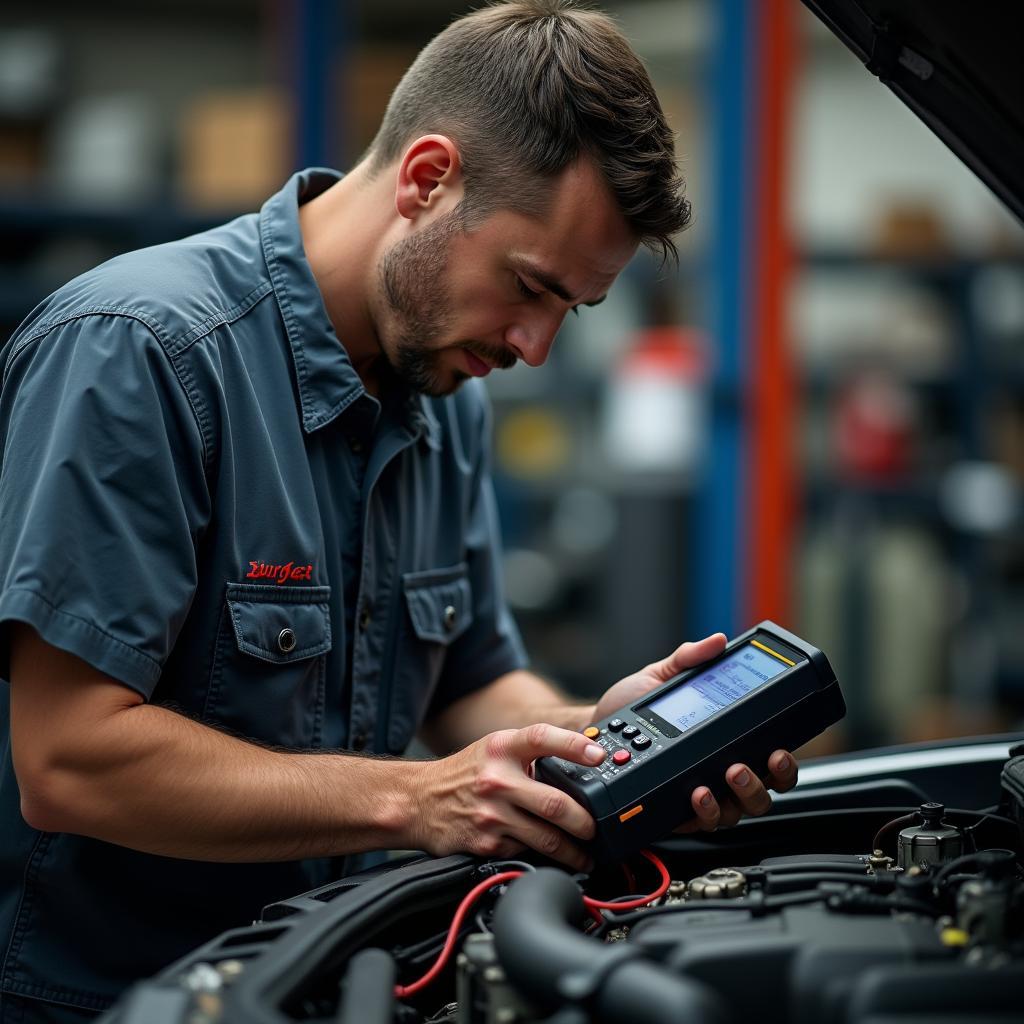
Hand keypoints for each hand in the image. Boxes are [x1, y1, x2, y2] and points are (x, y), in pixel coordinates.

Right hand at [410, 724, 605, 870]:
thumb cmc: (464, 774)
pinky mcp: (487, 843)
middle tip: (595, 827)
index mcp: (501, 748)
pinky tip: (553, 860)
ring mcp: (492, 814)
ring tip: (585, 854)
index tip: (598, 756)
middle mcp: (497, 779)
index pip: (542, 738)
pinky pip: (526, 853)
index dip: (574, 745)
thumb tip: (579, 762)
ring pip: (547, 838)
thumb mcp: (493, 749)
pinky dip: (544, 859)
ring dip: (573, 851)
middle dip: (584, 821)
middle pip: (555, 803)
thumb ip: (529, 753)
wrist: (419, 801)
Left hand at [591, 634, 796, 831]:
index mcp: (723, 743)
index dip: (783, 762)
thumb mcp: (660, 677)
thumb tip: (716, 641)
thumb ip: (688, 659)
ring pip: (737, 812)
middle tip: (745, 764)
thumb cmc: (627, 707)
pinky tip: (697, 793)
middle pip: (762, 792)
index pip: (768, 760)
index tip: (780, 749)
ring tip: (727, 774)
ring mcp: (699, 797)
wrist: (591, 730)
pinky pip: (702, 823)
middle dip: (763, 782)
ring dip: (739, 796)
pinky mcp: (676, 812)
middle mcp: (717, 774)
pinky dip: (705, 811)